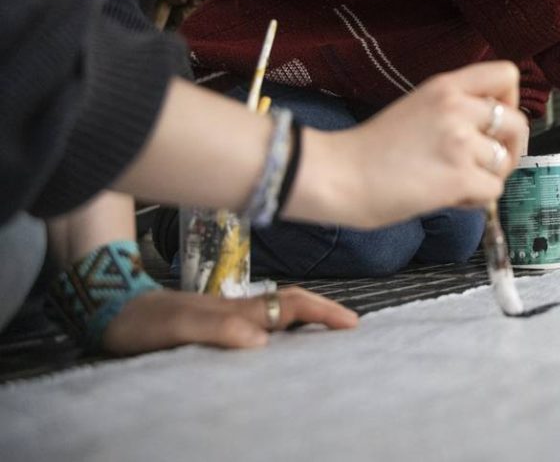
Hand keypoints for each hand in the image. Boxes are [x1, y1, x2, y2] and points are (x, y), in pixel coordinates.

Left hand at [101, 286, 357, 355]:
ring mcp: (229, 318)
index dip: (322, 312)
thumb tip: (262, 342)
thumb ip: (216, 329)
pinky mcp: (216, 328)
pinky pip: (261, 328)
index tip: (351, 324)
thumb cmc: (143, 322)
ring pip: (278, 316)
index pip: (290, 305)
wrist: (111, 311)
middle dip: (325, 314)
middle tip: (354, 331)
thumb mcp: (178, 326)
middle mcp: (239, 312)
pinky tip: (283, 348)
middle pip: (293, 307)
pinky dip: (283, 333)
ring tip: (330, 340)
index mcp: (237, 311)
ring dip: (308, 324)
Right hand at [292, 61, 529, 228]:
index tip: (495, 122)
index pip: (506, 75)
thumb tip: (491, 128)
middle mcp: (457, 108)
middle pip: (518, 123)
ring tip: (454, 182)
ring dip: (487, 178)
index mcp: (445, 86)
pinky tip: (447, 197)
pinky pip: (493, 191)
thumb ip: (454, 108)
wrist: (337, 174)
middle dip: (509, 149)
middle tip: (485, 164)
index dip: (510, 101)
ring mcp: (460, 142)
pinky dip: (475, 201)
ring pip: (506, 162)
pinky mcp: (459, 176)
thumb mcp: (416, 108)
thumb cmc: (369, 150)